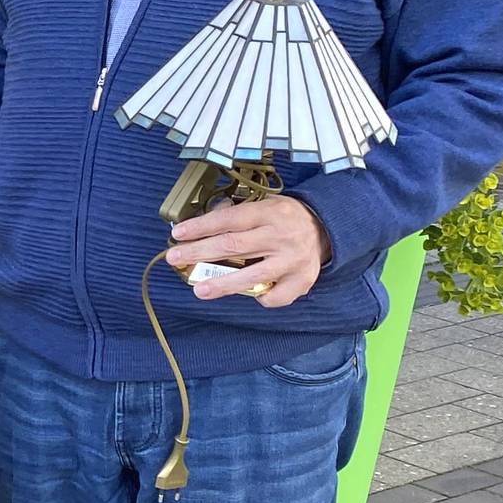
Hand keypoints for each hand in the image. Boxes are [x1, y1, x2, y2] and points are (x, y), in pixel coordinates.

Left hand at [166, 195, 330, 306]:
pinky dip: (260, 298)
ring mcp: (292, 260)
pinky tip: (249, 294)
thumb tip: (202, 225)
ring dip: (222, 284)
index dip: (201, 227)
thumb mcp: (264, 204)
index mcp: (268, 213)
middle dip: (200, 252)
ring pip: (252, 276)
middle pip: (233, 246)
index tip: (178, 234)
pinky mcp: (302, 280)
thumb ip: (237, 213)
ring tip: (199, 290)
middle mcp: (280, 236)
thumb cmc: (285, 217)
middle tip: (175, 258)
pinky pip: (276, 296)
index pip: (228, 220)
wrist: (327, 227)